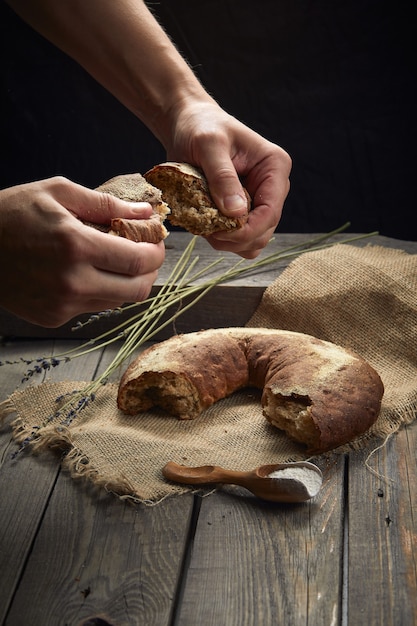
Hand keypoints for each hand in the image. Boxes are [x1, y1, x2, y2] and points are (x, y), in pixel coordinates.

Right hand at [0, 177, 164, 326]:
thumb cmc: (12, 213)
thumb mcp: (59, 193)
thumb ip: (107, 204)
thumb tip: (147, 212)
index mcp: (75, 246)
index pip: (138, 261)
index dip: (156, 252)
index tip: (158, 240)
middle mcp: (72, 282)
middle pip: (137, 289)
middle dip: (150, 271)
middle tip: (148, 253)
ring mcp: (63, 304)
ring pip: (118, 301)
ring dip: (128, 281)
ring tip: (119, 259)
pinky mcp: (54, 317)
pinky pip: (94, 306)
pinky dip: (102, 289)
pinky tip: (91, 271)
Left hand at [166, 100, 291, 258]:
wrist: (190, 125)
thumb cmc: (199, 128)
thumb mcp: (208, 146)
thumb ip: (222, 177)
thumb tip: (236, 213)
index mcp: (274, 166)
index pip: (270, 212)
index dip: (246, 230)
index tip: (218, 233)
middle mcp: (274, 186)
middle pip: (264, 230)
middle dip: (236, 238)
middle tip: (206, 230)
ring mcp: (261, 200)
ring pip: (254, 240)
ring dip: (230, 242)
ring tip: (205, 226)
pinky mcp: (247, 210)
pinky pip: (242, 238)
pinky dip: (225, 239)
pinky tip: (207, 226)